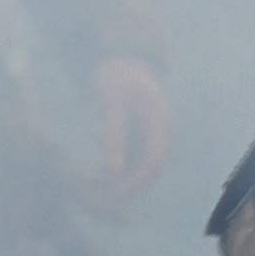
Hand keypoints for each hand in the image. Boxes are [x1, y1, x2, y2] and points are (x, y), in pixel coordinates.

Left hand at [83, 55, 172, 218]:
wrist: (120, 55)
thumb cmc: (114, 74)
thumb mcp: (110, 100)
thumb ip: (113, 134)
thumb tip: (113, 171)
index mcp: (157, 121)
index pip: (153, 162)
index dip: (136, 182)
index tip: (113, 195)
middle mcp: (158, 131)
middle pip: (149, 169)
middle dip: (128, 187)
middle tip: (100, 200)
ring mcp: (150, 133)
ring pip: (140, 167)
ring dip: (122, 181)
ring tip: (95, 190)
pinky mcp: (139, 134)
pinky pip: (132, 159)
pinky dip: (117, 170)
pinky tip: (95, 175)